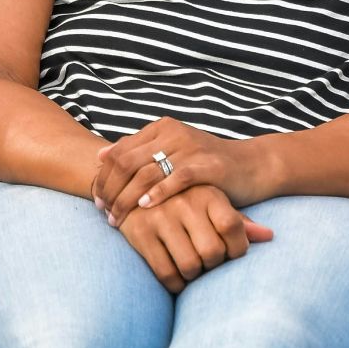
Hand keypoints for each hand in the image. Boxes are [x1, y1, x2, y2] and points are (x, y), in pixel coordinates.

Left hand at [94, 117, 260, 226]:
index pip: (119, 151)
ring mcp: (190, 148)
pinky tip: (146, 208)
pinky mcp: (208, 165)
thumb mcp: (171, 152)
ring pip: (146, 172)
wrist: (251, 165)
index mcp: (160, 129)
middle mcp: (173, 134)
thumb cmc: (206, 165)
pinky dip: (158, 194)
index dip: (103, 177)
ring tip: (118, 218)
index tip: (97, 200)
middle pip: (127, 162)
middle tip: (104, 213)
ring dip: (127, 198)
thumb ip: (138, 151)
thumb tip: (101, 155)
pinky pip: (177, 179)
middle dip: (110, 190)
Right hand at [115, 185, 273, 292]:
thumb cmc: (183, 200)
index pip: (232, 226)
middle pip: (213, 251)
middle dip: (214, 264)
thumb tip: (269, 235)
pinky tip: (177, 278)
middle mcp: (184, 203)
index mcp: (207, 193)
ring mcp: (160, 218)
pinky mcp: (140, 234)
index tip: (232, 253)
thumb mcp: (210, 203)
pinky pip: (165, 273)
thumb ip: (238, 221)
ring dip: (194, 275)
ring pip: (190, 266)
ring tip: (192, 268)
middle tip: (209, 262)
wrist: (132, 186)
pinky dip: (176, 284)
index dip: (238, 248)